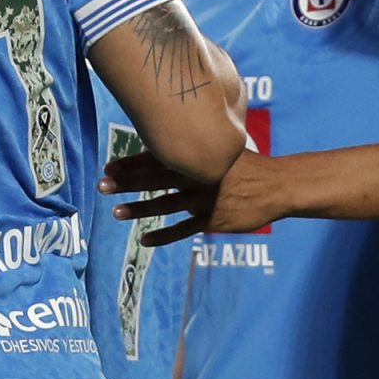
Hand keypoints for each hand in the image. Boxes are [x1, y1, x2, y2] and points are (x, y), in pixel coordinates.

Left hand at [100, 148, 281, 245]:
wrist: (277, 185)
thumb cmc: (247, 165)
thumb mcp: (222, 148)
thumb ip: (197, 147)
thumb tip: (170, 137)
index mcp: (196, 158)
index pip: (156, 158)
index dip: (131, 163)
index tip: (108, 167)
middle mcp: (195, 176)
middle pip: (154, 180)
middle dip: (126, 183)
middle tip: (102, 186)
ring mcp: (203, 199)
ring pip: (164, 206)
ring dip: (139, 210)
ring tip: (116, 213)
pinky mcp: (212, 220)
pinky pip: (183, 230)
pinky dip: (163, 236)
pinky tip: (145, 240)